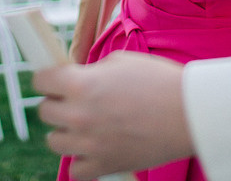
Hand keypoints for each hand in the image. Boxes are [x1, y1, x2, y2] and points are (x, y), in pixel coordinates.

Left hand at [34, 52, 192, 179]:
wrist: (189, 112)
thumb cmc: (159, 82)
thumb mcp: (120, 61)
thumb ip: (91, 72)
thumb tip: (77, 79)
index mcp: (81, 83)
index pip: (40, 81)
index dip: (47, 78)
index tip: (54, 81)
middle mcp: (79, 114)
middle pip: (44, 111)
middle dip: (57, 103)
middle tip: (75, 101)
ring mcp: (90, 143)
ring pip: (54, 141)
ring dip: (66, 132)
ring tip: (84, 125)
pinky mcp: (105, 165)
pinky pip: (75, 170)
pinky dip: (82, 161)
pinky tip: (94, 149)